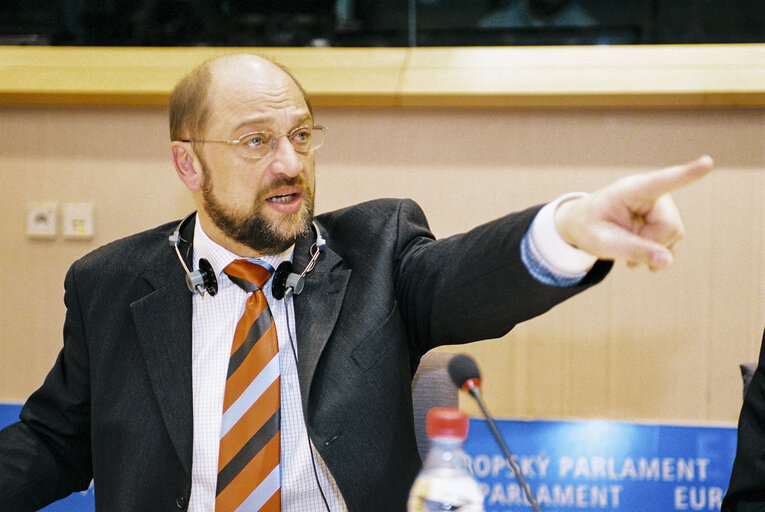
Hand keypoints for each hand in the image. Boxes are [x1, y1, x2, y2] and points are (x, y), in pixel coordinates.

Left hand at [554, 155, 713, 270]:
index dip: (687, 174)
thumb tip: (668, 262)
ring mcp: (663, 205)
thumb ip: (633, 251)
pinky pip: (674, 240)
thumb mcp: (603, 243)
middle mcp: (653, 194)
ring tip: (630, 256)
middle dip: (649, 244)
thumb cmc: (589, 228)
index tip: (707, 162)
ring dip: (653, 250)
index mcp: (631, 190)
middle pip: (669, 226)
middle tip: (624, 251)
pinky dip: (658, 252)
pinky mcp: (667, 218)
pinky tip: (641, 257)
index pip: (662, 182)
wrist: (584, 225)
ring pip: (674, 235)